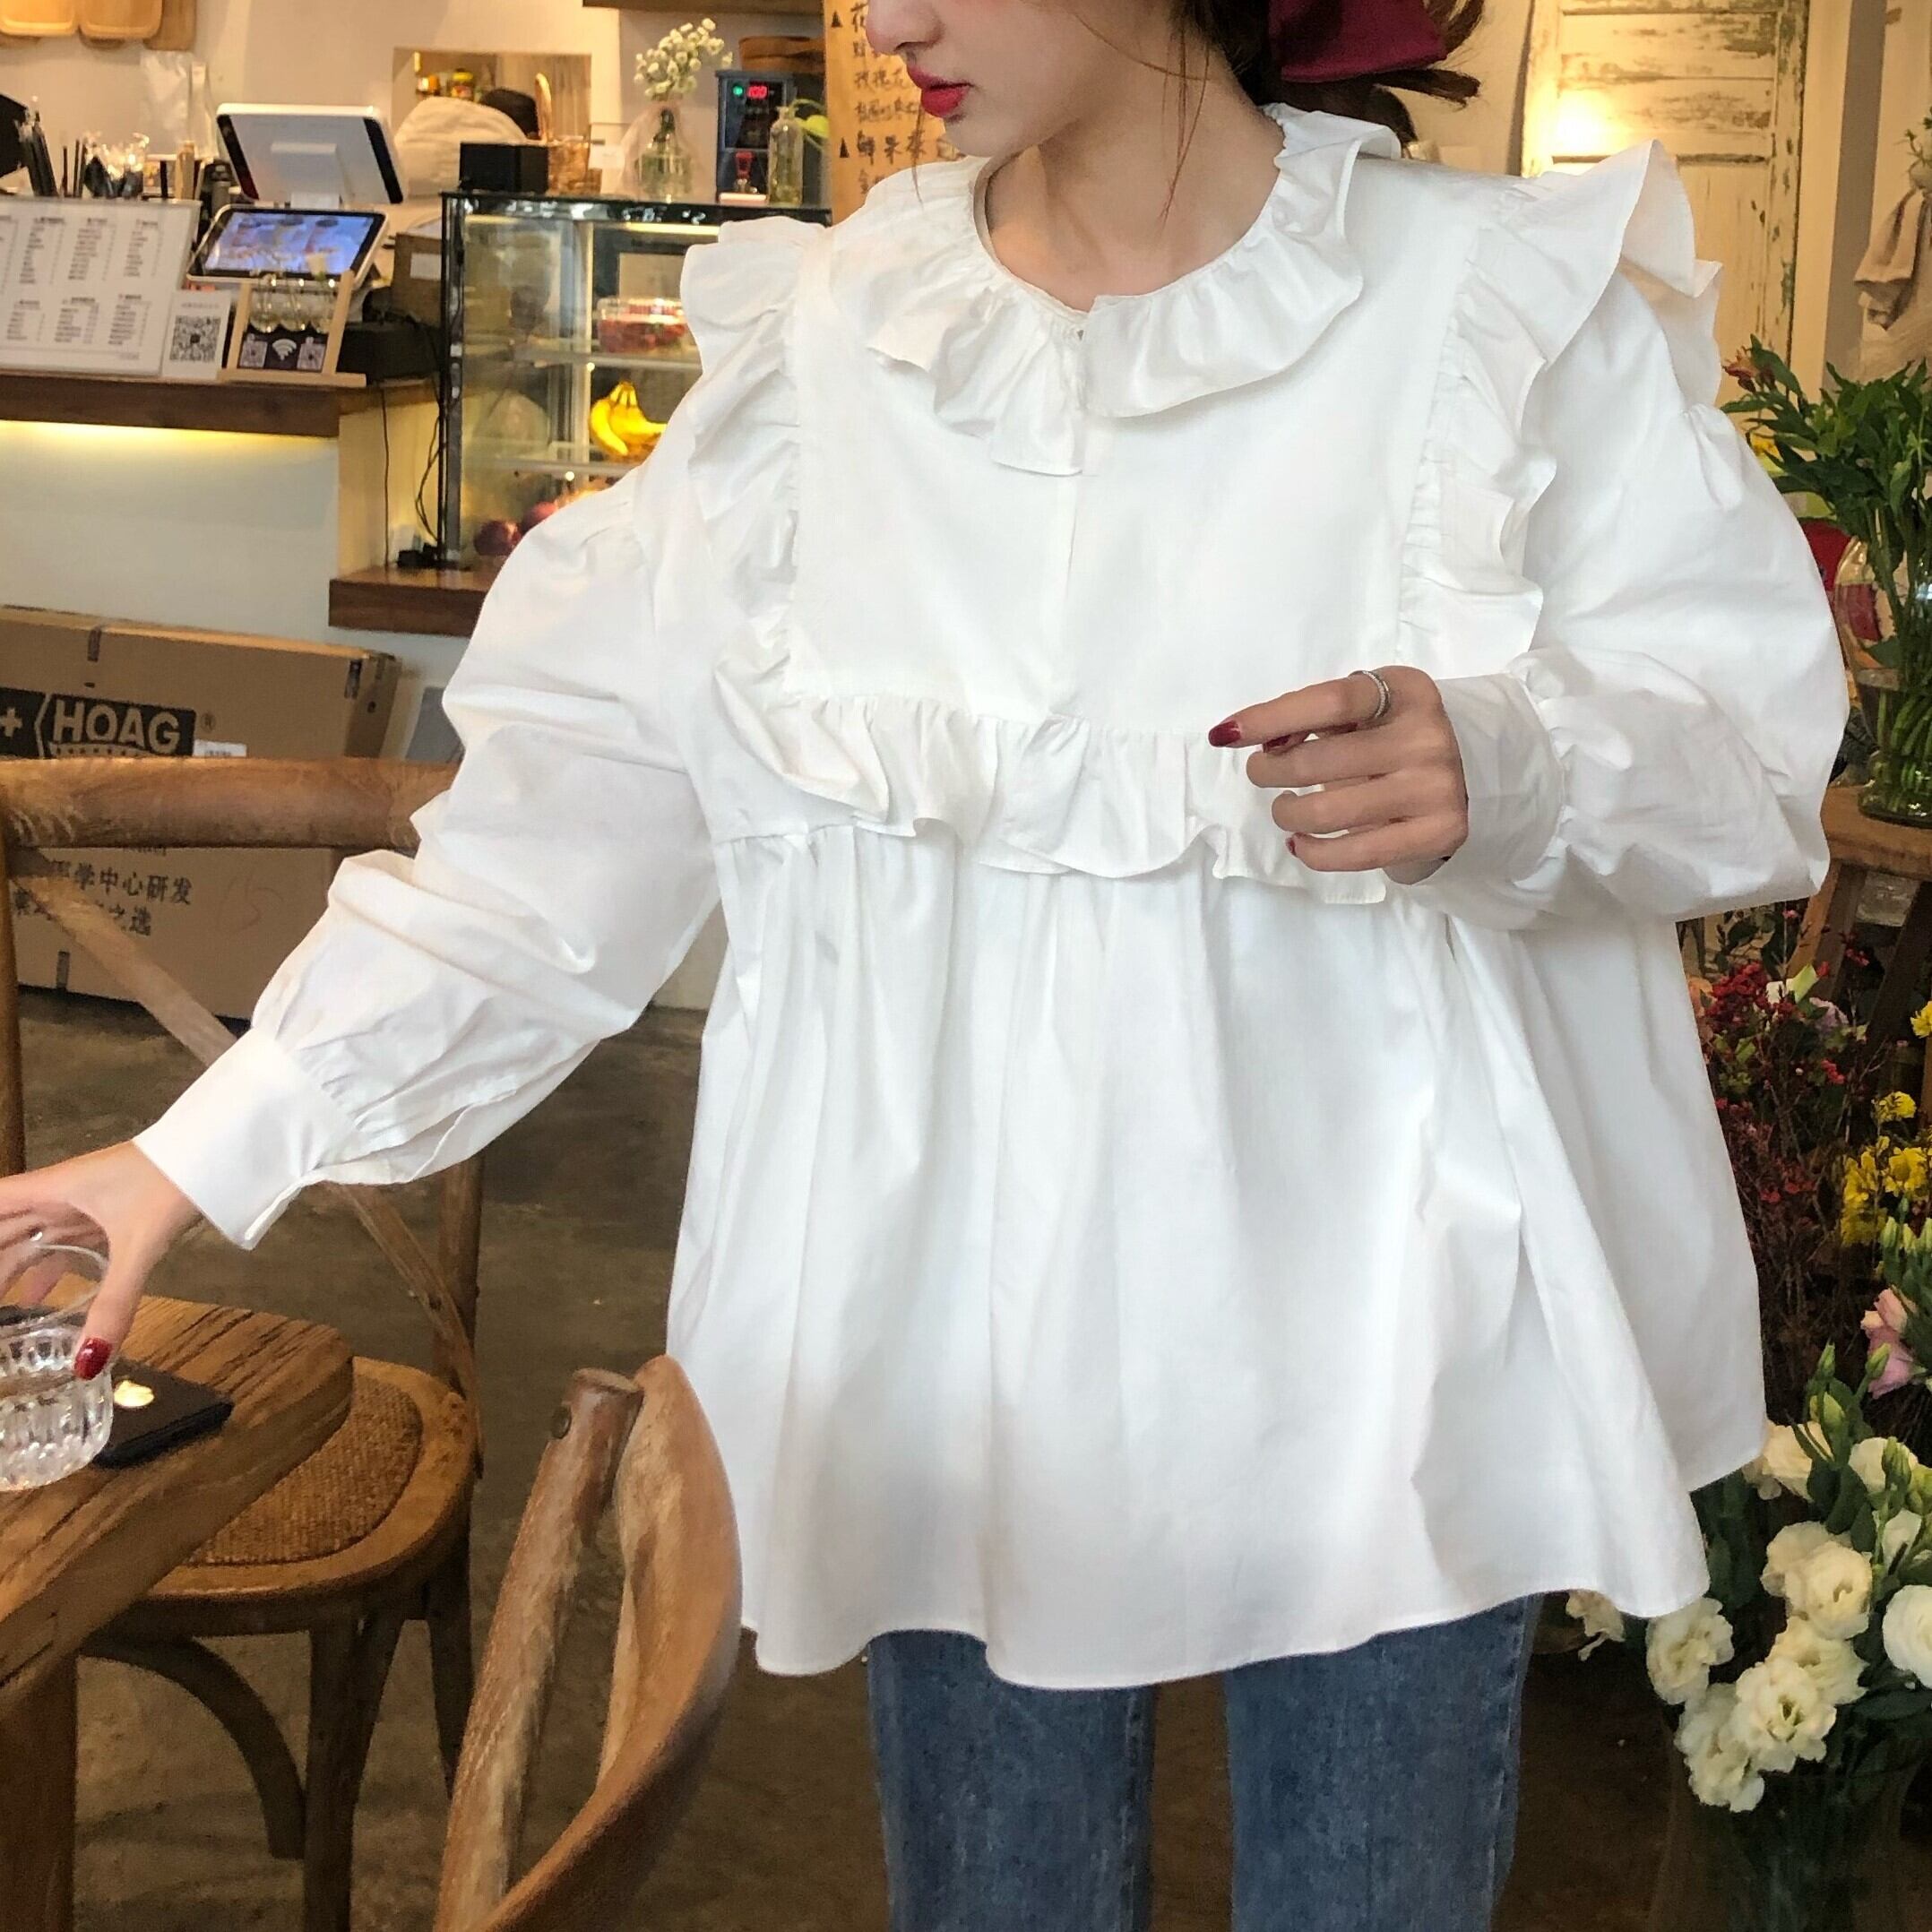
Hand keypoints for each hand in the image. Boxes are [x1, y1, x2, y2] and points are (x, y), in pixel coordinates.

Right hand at [0, 1145, 198, 1378]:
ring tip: (2, 1308)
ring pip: (34, 1240)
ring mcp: (86, 1203)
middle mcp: (60, 1195)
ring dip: (12, 1271)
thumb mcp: (139, 1245)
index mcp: (51, 1191)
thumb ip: (114, 1302)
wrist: (223, 1149)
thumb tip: (88, 1362)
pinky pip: (67, 1243)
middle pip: (5, 1231)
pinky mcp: (113, 1213)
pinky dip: (51, 1269)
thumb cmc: (174, 1180)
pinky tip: (40, 1296)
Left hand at [1207, 667, 1468, 874]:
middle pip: (1319, 760)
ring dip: (1286, 812)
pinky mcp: (1437, 833)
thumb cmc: (1396, 736)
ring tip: (1284, 808)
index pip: (1329, 702)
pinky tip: (1300, 842)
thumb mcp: (1366, 710)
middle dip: (1269, 770)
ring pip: (1328, 812)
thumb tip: (1261, 739)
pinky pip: (1354, 853)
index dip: (1270, 718)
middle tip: (1261, 773)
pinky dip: (1312, 851)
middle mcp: (1428, 736)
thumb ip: (1317, 717)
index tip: (1226, 735)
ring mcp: (1436, 788)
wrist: (1472, 774)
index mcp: (1408, 692)